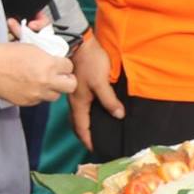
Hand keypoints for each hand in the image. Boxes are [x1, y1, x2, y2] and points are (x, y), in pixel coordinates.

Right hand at [0, 30, 76, 105]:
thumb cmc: (7, 54)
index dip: (65, 65)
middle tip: (61, 77)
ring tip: (43, 82)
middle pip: (70, 86)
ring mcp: (36, 94)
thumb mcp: (32, 49)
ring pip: (55, 96)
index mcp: (49, 65)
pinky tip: (30, 87)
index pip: (69, 67)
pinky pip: (39, 101)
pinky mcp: (26, 102)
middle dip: (68, 81)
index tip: (62, 65)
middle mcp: (46, 81)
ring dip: (52, 89)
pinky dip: (38, 95)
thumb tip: (55, 62)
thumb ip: (47, 58)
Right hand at [70, 34, 122, 152]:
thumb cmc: (90, 62)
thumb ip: (109, 100)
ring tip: (97, 130)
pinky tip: (96, 111)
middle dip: (85, 135)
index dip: (88, 140)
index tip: (96, 150)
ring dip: (86, 125)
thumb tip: (119, 116)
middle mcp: (75, 101)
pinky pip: (82, 106)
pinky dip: (87, 114)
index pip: (81, 128)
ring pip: (79, 115)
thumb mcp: (101, 82)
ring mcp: (75, 93)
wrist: (80, 43)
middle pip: (78, 124)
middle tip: (96, 143)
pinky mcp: (79, 86)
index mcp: (78, 103)